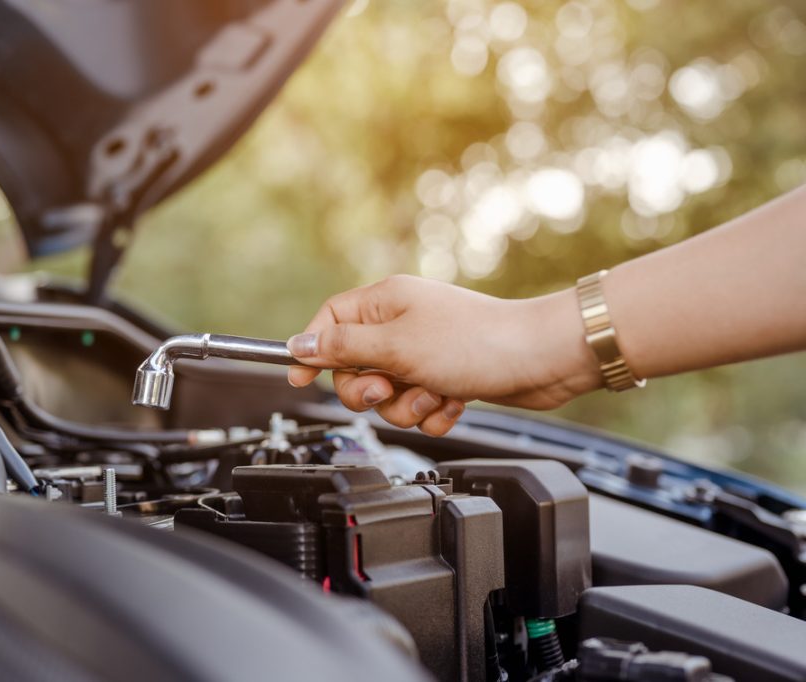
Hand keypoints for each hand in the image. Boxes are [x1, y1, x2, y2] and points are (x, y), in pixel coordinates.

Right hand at [287, 275, 599, 435]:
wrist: (542, 360)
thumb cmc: (476, 343)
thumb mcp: (396, 346)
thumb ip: (343, 348)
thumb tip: (301, 344)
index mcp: (385, 302)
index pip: (330, 322)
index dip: (312, 350)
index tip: (299, 380)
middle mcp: (403, 324)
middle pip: (354, 366)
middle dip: (369, 390)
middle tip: (388, 389)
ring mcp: (425, 352)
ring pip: (388, 394)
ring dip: (406, 405)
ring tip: (433, 394)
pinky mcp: (446, 377)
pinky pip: (419, 405)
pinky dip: (433, 411)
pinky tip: (454, 401)